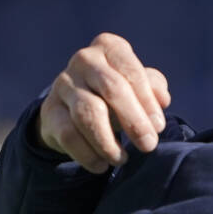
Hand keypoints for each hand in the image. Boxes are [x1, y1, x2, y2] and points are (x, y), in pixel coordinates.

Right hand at [38, 32, 170, 172]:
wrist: (75, 106)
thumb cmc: (118, 93)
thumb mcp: (138, 86)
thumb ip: (154, 88)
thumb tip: (162, 99)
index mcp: (109, 48)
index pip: (130, 70)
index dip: (147, 100)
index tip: (159, 126)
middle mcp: (85, 60)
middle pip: (112, 89)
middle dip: (134, 120)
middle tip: (148, 145)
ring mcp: (64, 84)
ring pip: (88, 113)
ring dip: (108, 141)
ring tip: (122, 159)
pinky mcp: (50, 110)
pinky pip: (68, 134)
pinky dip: (87, 154)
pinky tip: (101, 165)